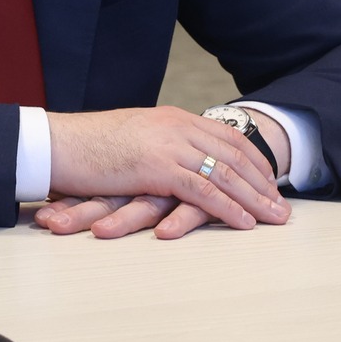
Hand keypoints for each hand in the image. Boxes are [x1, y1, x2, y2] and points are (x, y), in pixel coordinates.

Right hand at [37, 106, 288, 239]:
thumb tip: (171, 160)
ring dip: (255, 199)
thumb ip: (157, 144)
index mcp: (171, 118)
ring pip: (225, 173)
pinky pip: (203, 190)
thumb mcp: (130, 136)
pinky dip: (228, 208)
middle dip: (263, 183)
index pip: (226, 136)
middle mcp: (176, 126)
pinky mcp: (157, 167)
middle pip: (234, 155)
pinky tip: (245, 223)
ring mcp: (168, 145)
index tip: (269, 182)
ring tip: (276, 219)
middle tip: (283, 206)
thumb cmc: (85, 144)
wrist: (57, 142)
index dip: (253, 160)